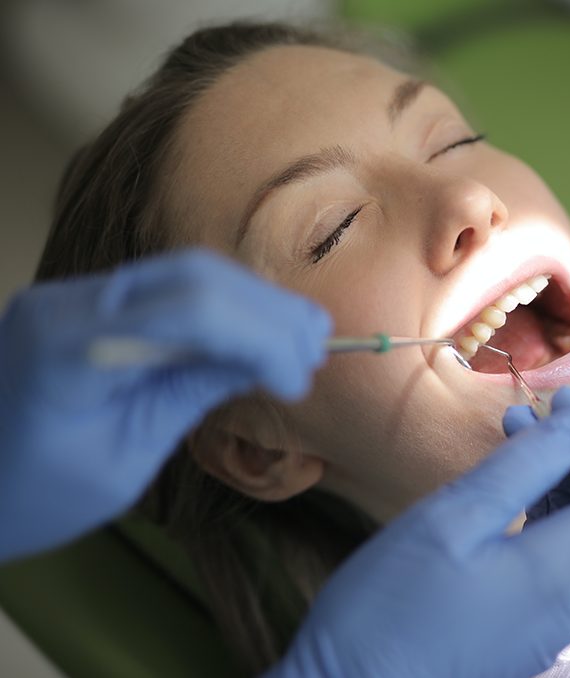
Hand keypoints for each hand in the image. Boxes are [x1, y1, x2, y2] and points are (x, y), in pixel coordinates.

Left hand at [0, 249, 331, 561]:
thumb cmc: (31, 494)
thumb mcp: (122, 461)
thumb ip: (188, 397)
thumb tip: (263, 362)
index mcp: (67, 344)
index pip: (187, 311)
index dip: (257, 337)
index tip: (298, 380)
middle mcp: (69, 301)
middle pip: (192, 276)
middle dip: (266, 311)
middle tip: (319, 348)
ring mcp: (77, 295)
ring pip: (187, 272)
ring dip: (254, 302)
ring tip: (306, 336)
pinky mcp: (90, 304)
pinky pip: (169, 288)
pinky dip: (225, 306)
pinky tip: (262, 329)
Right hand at [269, 387, 569, 677]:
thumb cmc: (389, 608)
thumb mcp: (453, 519)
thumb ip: (522, 468)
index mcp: (563, 572)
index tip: (561, 403)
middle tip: (521, 416)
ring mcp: (551, 620)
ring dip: (554, 480)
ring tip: (508, 441)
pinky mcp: (526, 628)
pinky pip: (553, 559)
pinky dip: (538, 515)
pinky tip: (498, 495)